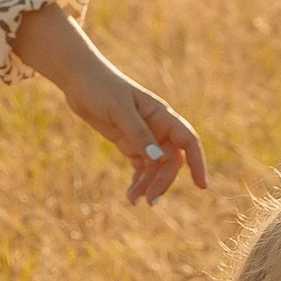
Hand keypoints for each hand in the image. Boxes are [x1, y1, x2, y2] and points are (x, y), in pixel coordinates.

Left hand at [12, 8, 206, 207]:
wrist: (78, 79)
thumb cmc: (102, 88)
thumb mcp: (119, 110)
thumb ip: (138, 134)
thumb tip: (158, 160)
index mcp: (161, 115)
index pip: (188, 141)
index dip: (197, 162)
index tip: (201, 186)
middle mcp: (157, 127)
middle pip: (171, 161)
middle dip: (163, 181)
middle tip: (149, 201)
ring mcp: (143, 136)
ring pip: (155, 167)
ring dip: (148, 185)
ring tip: (132, 200)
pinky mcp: (128, 142)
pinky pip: (141, 166)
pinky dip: (139, 180)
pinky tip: (131, 192)